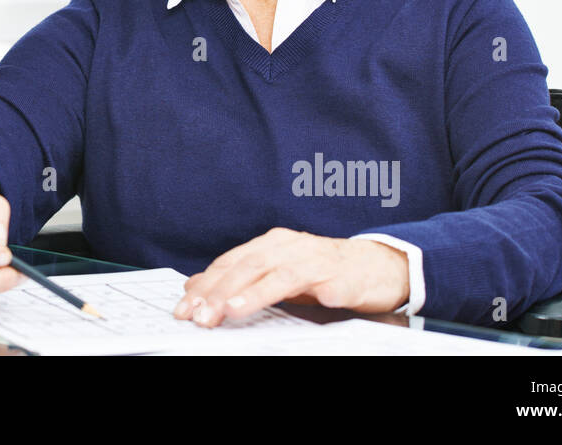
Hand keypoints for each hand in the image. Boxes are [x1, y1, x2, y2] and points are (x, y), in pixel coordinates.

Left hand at [173, 228, 409, 326]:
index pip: (229, 263)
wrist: (379, 266)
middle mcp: (289, 247)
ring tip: (231, 311)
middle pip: (247, 267)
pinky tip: (303, 301)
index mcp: (270, 245)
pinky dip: (315, 290)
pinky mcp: (343, 276)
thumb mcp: (276, 274)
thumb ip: (240, 280)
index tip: (183, 308)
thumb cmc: (322, 272)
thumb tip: (196, 289)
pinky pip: (328, 283)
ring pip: (279, 274)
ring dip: (253, 293)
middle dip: (220, 293)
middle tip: (200, 317)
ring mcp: (316, 260)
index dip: (205, 285)